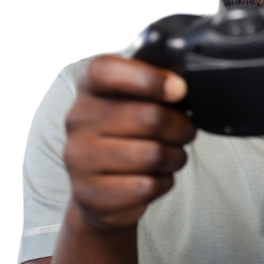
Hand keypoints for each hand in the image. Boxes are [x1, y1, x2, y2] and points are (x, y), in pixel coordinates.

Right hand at [63, 55, 196, 229]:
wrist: (99, 187)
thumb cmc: (126, 135)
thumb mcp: (137, 100)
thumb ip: (156, 84)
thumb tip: (179, 83)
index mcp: (89, 86)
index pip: (108, 71)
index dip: (148, 78)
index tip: (179, 88)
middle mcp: (78, 118)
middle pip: (150, 117)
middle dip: (181, 127)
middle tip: (185, 132)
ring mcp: (79, 157)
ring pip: (153, 155)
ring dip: (175, 157)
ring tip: (171, 156)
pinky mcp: (88, 192)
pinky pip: (147, 186)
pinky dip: (164, 183)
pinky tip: (154, 178)